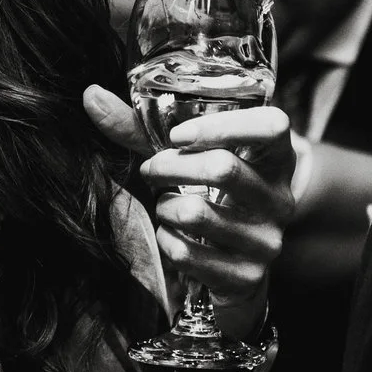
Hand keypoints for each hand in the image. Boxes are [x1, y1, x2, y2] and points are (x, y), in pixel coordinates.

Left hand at [83, 85, 294, 336]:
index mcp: (276, 158)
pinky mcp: (248, 276)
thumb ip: (140, 128)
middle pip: (222, 168)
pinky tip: (171, 236)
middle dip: (170, 167)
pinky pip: (189, 254)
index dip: (222, 126)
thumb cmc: (204, 193)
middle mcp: (281, 198)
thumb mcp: (183, 158)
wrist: (233, 262)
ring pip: (197, 213)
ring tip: (164, 205)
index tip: (176, 134)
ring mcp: (268, 240)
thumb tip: (91, 95)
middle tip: (150, 169)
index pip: (271, 126)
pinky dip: (166, 241)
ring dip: (164, 207)